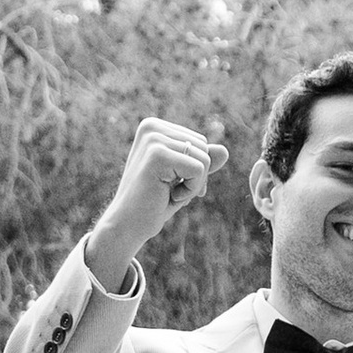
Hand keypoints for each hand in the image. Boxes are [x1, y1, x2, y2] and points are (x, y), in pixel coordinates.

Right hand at [88, 115, 226, 282]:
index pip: (200, 142)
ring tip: (166, 192)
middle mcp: (151, 127)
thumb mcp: (183, 177)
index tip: (170, 182)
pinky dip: (190, 191)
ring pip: (204, 159)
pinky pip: (199, 170)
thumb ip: (202, 161)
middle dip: (196, 176)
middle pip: (204, 147)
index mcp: (154, 126)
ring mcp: (153, 139)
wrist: (127, 225)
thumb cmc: (153, 202)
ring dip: (192, 185)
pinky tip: (167, 196)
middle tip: (168, 190)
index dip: (195, 169)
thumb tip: (225, 151)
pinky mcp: (157, 155)